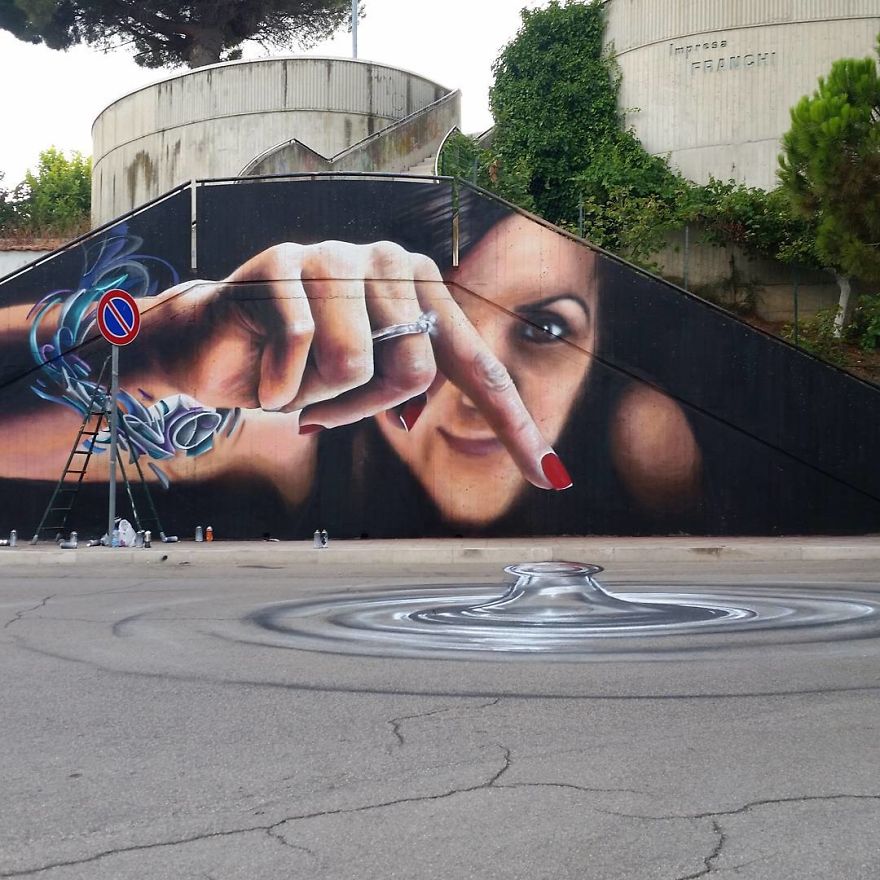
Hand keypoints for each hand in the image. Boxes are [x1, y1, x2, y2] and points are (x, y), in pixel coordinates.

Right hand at [136, 242, 563, 490]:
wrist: (210, 343)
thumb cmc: (297, 367)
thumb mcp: (365, 383)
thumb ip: (411, 389)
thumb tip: (440, 423)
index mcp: (421, 286)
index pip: (477, 365)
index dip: (514, 423)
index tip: (548, 476)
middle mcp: (388, 260)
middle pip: (415, 370)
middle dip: (365, 406)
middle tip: (323, 400)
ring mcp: (336, 255)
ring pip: (359, 366)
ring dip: (322, 397)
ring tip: (294, 377)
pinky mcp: (283, 264)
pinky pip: (304, 355)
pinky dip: (281, 386)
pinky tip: (264, 369)